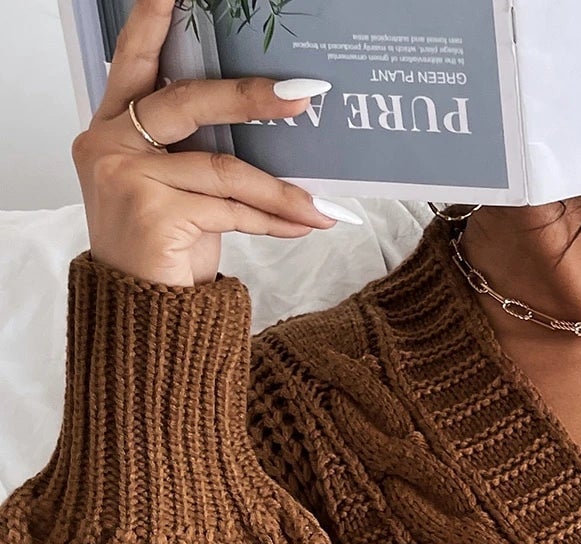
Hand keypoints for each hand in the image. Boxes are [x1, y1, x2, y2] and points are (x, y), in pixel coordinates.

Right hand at [73, 0, 350, 287]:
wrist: (144, 324)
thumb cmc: (161, 254)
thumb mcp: (176, 191)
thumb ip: (196, 153)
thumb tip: (266, 125)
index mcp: (110, 128)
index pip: (133, 62)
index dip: (151, 21)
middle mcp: (108, 144)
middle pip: (189, 102)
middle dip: (250, 98)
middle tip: (302, 96)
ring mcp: (126, 176)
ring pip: (222, 168)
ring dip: (280, 189)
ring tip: (318, 204)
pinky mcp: (152, 212)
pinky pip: (230, 208)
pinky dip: (273, 219)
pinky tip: (303, 224)